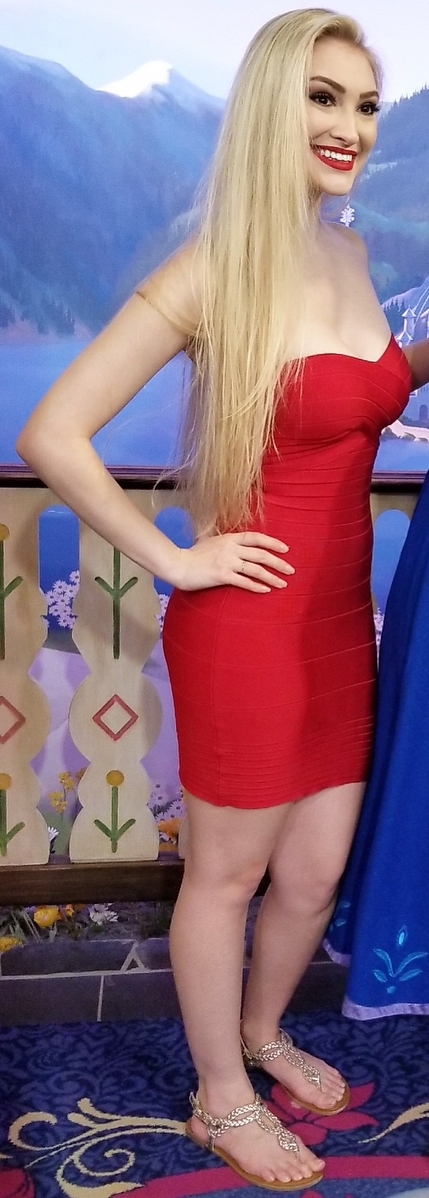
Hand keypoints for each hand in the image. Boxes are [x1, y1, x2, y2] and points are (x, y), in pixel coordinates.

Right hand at [175, 531, 294, 592]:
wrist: (179, 564)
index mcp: (229, 538)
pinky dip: (257, 586)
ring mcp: (227, 562)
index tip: (285, 549)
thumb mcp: (209, 540)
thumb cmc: (192, 554)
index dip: (272, 543)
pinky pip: (244, 582)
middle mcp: (231, 549)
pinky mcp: (223, 576)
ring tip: (283, 584)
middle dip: (278, 562)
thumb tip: (232, 540)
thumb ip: (222, 540)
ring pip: (256, 569)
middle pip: (261, 554)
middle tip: (291, 570)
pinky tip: (266, 590)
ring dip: (272, 577)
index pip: (256, 538)